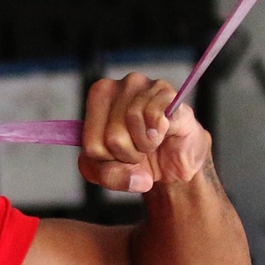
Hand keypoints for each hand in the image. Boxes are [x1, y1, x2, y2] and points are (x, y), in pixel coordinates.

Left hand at [79, 72, 211, 194]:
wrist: (172, 162)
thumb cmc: (135, 160)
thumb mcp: (108, 174)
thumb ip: (110, 176)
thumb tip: (137, 178)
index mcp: (97, 101)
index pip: (92, 143)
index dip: (109, 160)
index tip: (118, 155)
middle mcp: (120, 86)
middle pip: (112, 136)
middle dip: (128, 154)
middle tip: (139, 150)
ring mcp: (147, 86)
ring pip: (133, 122)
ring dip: (145, 145)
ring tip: (151, 142)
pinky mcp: (170, 95)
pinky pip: (156, 116)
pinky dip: (159, 135)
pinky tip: (163, 133)